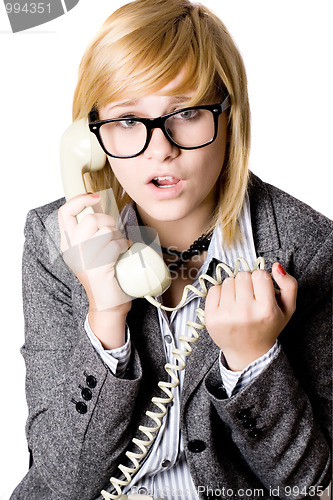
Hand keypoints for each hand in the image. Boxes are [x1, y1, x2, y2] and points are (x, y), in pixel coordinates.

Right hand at [58, 193, 131, 314]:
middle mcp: (72, 251)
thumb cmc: (105, 274)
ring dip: (118, 235)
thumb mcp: (93, 248)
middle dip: (108, 221)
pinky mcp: (98, 269)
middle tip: (114, 233)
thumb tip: (96, 200)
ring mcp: (83, 261)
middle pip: (91, 219)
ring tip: (119, 246)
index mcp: (67, 244)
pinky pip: (114, 245)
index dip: (80, 199)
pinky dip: (124, 245)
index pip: (65, 212)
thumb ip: (92, 227)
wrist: (108, 304)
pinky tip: (124, 253)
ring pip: (106, 231)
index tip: (95, 196)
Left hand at [205, 263, 297, 370]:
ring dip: (234, 288)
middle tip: (249, 297)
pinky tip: (227, 305)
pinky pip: (214, 289)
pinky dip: (220, 294)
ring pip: (228, 281)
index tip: (261, 291)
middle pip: (242, 275)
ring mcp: (226, 315)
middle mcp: (245, 312)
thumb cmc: (268, 327)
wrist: (248, 353)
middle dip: (247, 283)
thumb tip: (276, 266)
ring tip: (239, 302)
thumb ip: (289, 285)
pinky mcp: (211, 317)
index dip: (261, 280)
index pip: (260, 274)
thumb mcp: (287, 309)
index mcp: (266, 310)